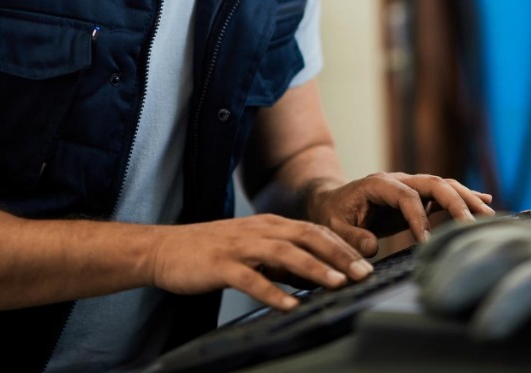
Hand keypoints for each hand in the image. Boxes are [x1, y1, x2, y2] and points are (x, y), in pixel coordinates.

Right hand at [148, 214, 373, 310]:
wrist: (164, 249)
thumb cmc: (210, 251)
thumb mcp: (252, 250)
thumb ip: (282, 260)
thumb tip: (315, 276)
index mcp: (269, 225)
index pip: (315, 231)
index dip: (343, 246)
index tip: (366, 263)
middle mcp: (259, 230)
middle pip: (307, 236)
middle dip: (339, 255)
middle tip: (363, 273)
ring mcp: (240, 246)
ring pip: (284, 253)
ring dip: (314, 268)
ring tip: (336, 284)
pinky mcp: (221, 265)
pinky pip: (251, 279)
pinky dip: (272, 291)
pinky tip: (289, 305)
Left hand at [306, 173, 496, 256]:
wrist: (331, 202)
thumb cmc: (332, 215)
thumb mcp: (333, 227)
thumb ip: (351, 237)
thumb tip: (371, 246)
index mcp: (378, 184)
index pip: (407, 197)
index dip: (419, 218)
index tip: (427, 243)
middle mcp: (399, 180)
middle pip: (433, 183)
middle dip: (455, 202)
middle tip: (471, 225)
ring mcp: (410, 185)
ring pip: (444, 185)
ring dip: (467, 198)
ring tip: (489, 214)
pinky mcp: (417, 195)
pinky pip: (444, 193)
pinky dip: (464, 197)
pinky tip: (485, 202)